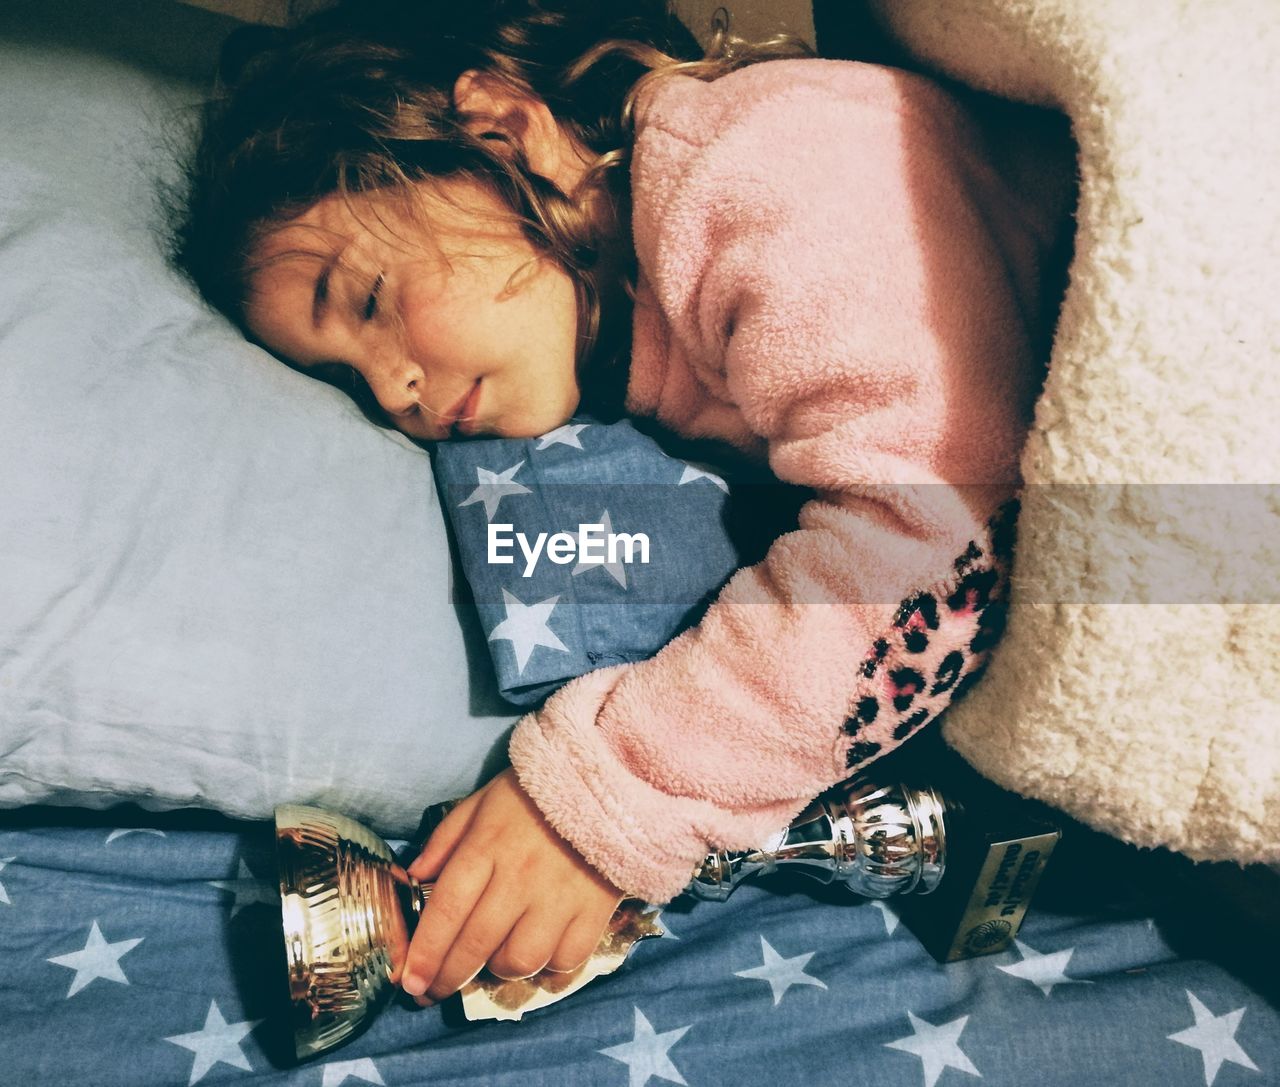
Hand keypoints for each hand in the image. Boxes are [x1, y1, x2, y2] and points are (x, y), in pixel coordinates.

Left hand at [399, 768, 624, 1003]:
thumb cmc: (535, 794)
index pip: (447, 909)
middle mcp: (520, 877)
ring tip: (494, 960)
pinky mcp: (595, 909)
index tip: (411, 981)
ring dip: (500, 969)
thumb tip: (414, 877)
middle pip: (477, 944)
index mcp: (487, 846)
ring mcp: (560, 896)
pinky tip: (540, 959)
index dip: (426, 952)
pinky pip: (566, 960)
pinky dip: (549, 969)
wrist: (606, 782)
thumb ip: (446, 839)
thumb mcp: (482, 802)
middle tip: (433, 993)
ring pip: (521, 960)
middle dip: (449, 977)